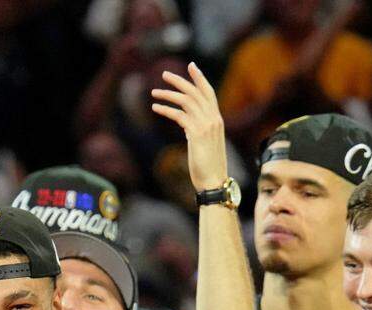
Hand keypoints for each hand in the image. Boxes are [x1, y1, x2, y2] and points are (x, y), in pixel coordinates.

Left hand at [150, 62, 226, 189]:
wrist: (214, 181)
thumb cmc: (209, 167)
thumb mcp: (205, 144)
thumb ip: (199, 130)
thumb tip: (187, 126)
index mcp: (217, 120)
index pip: (209, 93)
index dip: (200, 78)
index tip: (191, 66)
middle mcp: (213, 119)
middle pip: (196, 92)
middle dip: (180, 81)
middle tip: (164, 74)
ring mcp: (206, 125)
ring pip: (186, 101)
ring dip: (168, 94)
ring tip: (154, 92)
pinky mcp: (196, 134)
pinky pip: (179, 115)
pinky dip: (166, 109)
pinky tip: (155, 108)